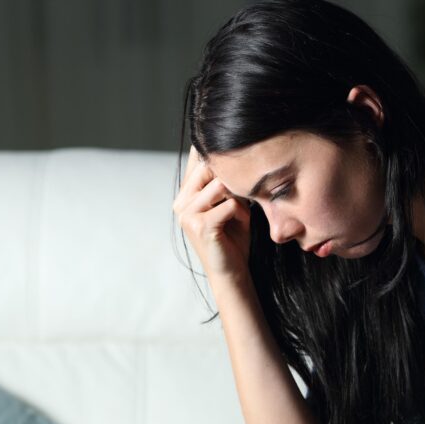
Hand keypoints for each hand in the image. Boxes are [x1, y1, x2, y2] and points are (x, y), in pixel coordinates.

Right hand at [172, 145, 251, 282]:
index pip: (197, 159)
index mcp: (185, 195)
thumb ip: (224, 181)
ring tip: (242, 213)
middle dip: (232, 179)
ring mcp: (187, 214)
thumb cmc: (233, 237)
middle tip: (243, 198)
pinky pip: (229, 204)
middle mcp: (181, 202)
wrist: (232, 271)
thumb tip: (232, 152)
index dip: (219, 158)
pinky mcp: (200, 225)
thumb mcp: (229, 203)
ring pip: (220, 184)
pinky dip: (241, 213)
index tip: (237, 162)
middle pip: (210, 167)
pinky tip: (241, 224)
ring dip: (238, 197)